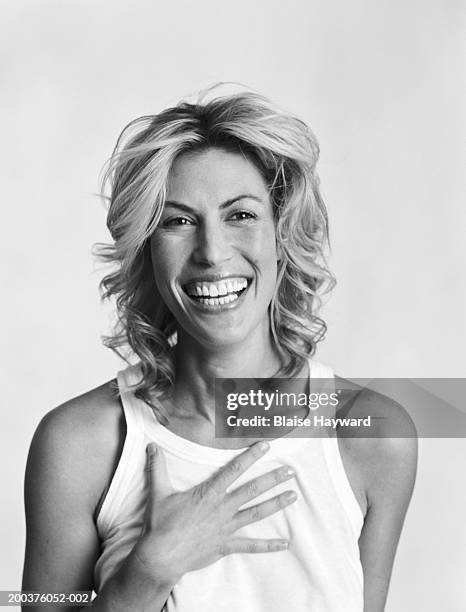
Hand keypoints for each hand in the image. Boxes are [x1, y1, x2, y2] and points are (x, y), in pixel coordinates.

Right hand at [130, 441, 296, 585]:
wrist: (161, 556)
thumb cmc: (160, 524)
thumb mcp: (158, 492)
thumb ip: (157, 467)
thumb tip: (152, 447)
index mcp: (209, 493)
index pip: (234, 470)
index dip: (250, 456)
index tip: (265, 446)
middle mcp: (222, 508)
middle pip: (252, 490)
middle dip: (273, 479)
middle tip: (291, 471)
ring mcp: (226, 527)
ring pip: (256, 513)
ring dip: (276, 504)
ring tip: (293, 496)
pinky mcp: (225, 544)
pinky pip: (250, 545)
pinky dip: (268, 545)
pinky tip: (284, 544)